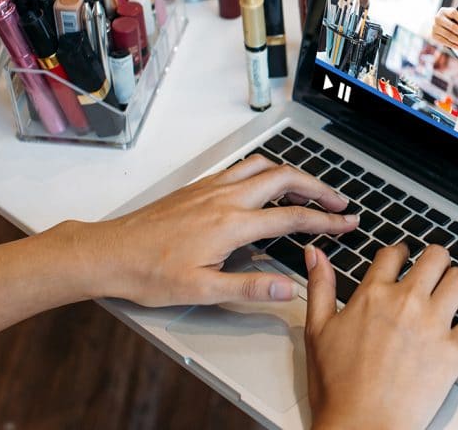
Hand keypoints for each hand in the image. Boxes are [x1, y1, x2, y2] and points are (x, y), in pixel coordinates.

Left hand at [62, 155, 357, 306]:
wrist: (109, 253)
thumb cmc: (149, 273)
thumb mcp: (202, 290)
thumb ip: (249, 288)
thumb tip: (290, 288)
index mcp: (231, 224)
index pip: (292, 216)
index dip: (326, 220)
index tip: (348, 222)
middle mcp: (225, 198)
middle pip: (284, 178)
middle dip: (318, 187)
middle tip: (339, 202)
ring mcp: (211, 188)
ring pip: (263, 166)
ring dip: (292, 174)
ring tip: (309, 190)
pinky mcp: (199, 187)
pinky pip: (242, 168)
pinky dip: (266, 171)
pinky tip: (266, 185)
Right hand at [304, 244, 457, 429]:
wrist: (362, 426)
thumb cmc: (337, 388)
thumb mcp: (317, 331)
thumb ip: (320, 287)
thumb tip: (315, 255)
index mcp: (373, 295)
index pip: (394, 254)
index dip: (400, 250)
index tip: (403, 254)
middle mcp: (407, 302)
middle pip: (435, 257)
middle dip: (435, 258)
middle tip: (434, 267)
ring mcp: (433, 325)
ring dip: (457, 280)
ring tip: (453, 287)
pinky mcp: (454, 351)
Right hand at [432, 7, 457, 50]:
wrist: (437, 25)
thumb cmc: (450, 21)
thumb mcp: (454, 18)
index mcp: (444, 11)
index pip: (454, 14)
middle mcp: (437, 18)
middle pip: (452, 26)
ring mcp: (434, 27)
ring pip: (449, 35)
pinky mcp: (433, 35)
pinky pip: (444, 41)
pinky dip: (452, 45)